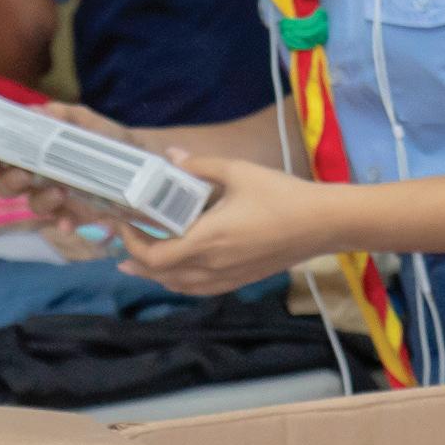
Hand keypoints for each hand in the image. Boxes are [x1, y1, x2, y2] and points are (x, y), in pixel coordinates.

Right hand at [0, 102, 151, 222]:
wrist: (140, 159)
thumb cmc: (104, 137)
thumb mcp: (85, 120)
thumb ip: (62, 115)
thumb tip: (36, 111)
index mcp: (31, 151)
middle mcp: (36, 176)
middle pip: (5, 186)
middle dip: (9, 182)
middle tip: (24, 175)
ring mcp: (53, 197)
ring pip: (32, 204)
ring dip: (40, 200)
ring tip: (60, 192)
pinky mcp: (73, 214)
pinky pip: (60, 221)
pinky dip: (62, 222)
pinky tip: (68, 223)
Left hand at [113, 152, 338, 294]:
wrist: (323, 223)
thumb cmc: (281, 195)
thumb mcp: (238, 171)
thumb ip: (200, 165)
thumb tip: (171, 154)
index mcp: (206, 240)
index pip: (154, 255)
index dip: (131, 243)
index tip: (123, 222)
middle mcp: (212, 266)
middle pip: (160, 274)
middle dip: (136, 260)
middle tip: (121, 245)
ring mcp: (227, 277)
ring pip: (179, 286)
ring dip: (155, 274)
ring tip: (139, 262)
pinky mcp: (240, 280)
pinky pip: (199, 290)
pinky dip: (179, 282)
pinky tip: (176, 273)